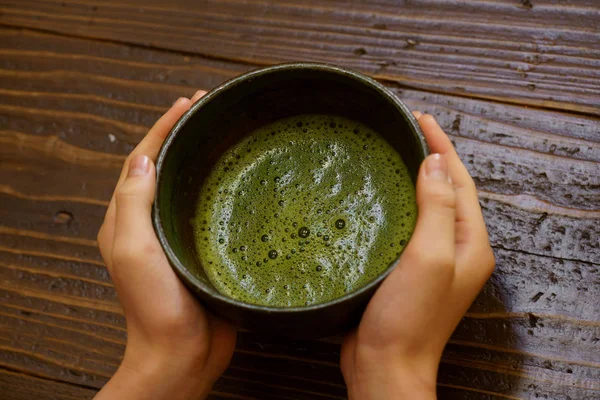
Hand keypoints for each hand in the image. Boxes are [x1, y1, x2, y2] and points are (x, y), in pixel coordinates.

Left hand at [95, 91, 236, 399]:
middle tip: (210, 109)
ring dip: (203, 156)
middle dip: (184, 134)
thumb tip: (144, 159)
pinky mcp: (203, 249)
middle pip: (166, 166)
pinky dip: (221, 187)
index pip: (143, 160)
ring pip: (189, 185)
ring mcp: (179, 236)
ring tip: (226, 133)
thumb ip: (133, 203)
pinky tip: (243, 180)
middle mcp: (151, 223)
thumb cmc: (154, 308)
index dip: (163, 127)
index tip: (188, 102)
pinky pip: (211, 209)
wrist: (182, 355)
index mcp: (127, 219)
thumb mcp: (133, 250)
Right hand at [340, 113, 494, 398]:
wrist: (385, 365)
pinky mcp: (407, 269)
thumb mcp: (429, 256)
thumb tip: (435, 162)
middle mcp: (455, 248)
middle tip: (406, 129)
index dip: (442, 147)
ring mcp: (431, 260)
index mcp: (470, 242)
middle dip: (431, 156)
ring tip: (393, 153)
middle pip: (446, 190)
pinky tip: (377, 196)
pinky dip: (396, 203)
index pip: (459, 181)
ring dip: (413, 177)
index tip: (421, 118)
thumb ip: (437, 207)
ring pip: (425, 206)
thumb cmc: (409, 317)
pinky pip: (406, 225)